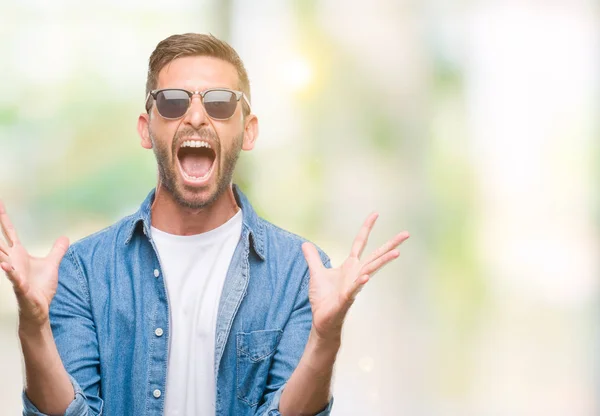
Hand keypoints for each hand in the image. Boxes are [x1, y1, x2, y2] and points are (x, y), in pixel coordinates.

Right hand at [0, 201, 68, 328]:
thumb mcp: (52, 264)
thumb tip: (65, 237)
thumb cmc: (41, 287)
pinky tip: (5, 265)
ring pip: (2, 258)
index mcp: (20, 254)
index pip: (10, 233)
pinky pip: (14, 278)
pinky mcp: (21, 286)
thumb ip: (57, 251)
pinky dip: (11, 272)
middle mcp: (14, 261)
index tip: (0, 204)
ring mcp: (15, 273)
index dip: (4, 219)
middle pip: (1, 242)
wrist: (40, 307)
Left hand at [302, 212, 408, 341]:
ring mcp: (354, 285)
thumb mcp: (315, 273)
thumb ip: (312, 258)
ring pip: (371, 269)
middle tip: (406, 233)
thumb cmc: (323, 298)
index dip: (367, 227)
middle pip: (376, 254)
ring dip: (383, 261)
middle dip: (390, 244)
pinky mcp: (346, 298)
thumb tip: (305, 244)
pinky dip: (360, 282)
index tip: (376, 214)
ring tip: (397, 252)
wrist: (322, 319)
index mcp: (350, 265)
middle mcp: (356, 273)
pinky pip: (354, 289)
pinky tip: (366, 276)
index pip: (360, 242)